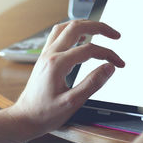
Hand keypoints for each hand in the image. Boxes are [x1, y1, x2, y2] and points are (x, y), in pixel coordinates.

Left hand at [10, 20, 124, 138]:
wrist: (24, 118)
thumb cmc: (45, 113)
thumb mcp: (72, 103)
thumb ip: (92, 83)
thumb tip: (109, 68)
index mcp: (57, 64)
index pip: (89, 50)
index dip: (108, 54)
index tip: (119, 63)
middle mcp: (50, 54)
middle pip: (76, 27)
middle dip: (99, 27)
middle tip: (115, 35)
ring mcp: (46, 54)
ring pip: (65, 27)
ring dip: (85, 25)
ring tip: (100, 30)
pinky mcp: (45, 57)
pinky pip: (58, 34)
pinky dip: (72, 31)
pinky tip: (81, 37)